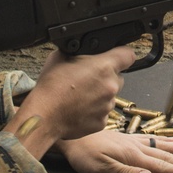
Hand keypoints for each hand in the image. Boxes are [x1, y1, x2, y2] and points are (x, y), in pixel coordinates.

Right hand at [4, 47, 135, 158]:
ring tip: (80, 95)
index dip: (121, 55)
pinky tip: (79, 107)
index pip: (128, 55)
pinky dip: (94, 110)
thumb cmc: (51, 86)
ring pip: (110, 96)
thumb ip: (80, 51)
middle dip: (107, 77)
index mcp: (104, 66)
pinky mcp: (102, 122)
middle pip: (118, 77)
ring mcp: (108, 105)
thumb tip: (84, 50)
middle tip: (88, 79)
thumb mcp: (62, 56)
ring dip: (100, 94)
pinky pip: (102, 112)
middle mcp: (111, 86)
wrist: (44, 115)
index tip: (116, 56)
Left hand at [54, 130, 172, 172]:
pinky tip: (171, 139)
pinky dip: (164, 140)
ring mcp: (132, 142)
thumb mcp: (102, 170)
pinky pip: (151, 139)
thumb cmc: (84, 155)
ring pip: (162, 146)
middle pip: (167, 156)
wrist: (71, 137)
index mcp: (134, 157)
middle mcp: (137, 148)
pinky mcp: (126, 139)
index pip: (162, 167)